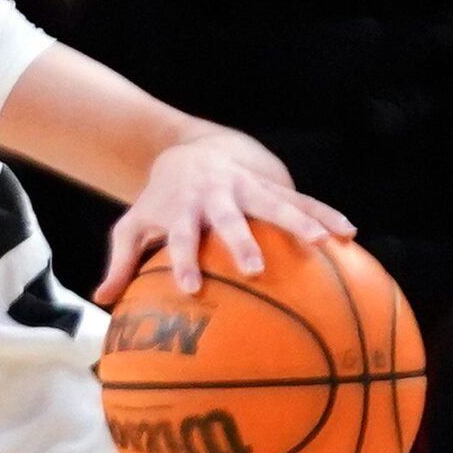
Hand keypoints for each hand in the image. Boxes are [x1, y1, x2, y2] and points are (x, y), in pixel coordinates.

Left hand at [96, 141, 354, 301]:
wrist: (191, 151)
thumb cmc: (161, 202)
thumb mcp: (134, 226)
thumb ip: (121, 262)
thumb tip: (102, 301)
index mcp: (183, 210)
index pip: (182, 238)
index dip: (186, 261)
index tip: (191, 289)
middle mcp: (216, 196)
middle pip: (230, 219)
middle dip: (242, 241)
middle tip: (256, 269)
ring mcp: (247, 187)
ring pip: (275, 203)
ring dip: (299, 221)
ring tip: (323, 243)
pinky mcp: (271, 185)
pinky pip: (302, 199)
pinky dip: (324, 213)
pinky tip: (350, 234)